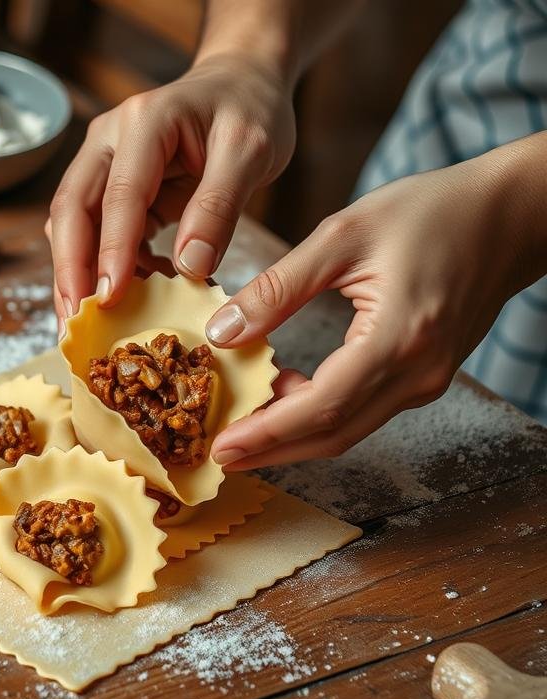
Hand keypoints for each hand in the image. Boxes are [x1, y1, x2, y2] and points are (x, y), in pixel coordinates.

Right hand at [46, 53, 295, 330]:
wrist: (242, 82)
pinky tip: (125, 300)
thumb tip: (192, 267)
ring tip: (82, 326)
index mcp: (144, 123)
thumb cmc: (250, 110)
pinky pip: (95, 233)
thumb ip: (219, 206)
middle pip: (71, 210)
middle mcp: (108, 140)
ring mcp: (101, 162)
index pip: (118, 194)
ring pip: (71, 225)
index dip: (111, 250)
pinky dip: (104, 269)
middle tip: (74, 326)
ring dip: (74, 276)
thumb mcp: (251, 151)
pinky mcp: (109, 188)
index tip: (109, 299)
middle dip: (70, 271)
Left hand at [207, 142, 545, 469]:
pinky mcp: (425, 376)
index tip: (222, 446)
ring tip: (238, 427)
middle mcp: (418, 373)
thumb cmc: (433, 211)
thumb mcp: (342, 235)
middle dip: (272, 449)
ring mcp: (427, 380)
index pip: (323, 406)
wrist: (511, 214)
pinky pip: (363, 409)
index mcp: (399, 337)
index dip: (268, 432)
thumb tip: (222, 333)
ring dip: (292, 435)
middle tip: (218, 454)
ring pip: (349, 429)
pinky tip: (281, 393)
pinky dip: (318, 414)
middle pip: (334, 434)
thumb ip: (278, 288)